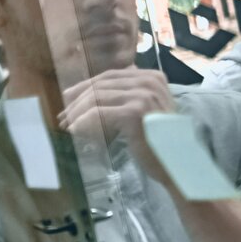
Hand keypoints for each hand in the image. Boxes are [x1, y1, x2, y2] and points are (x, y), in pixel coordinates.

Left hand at [58, 69, 176, 181]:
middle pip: (101, 85)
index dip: (86, 87)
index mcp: (153, 78)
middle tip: (63, 116)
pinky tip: (73, 132)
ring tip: (66, 125)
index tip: (70, 101)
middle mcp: (150, 82)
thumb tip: (94, 87)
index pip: (111, 76)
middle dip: (77, 100)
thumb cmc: (160, 141)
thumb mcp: (146, 110)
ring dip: (76, 113)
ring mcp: (143, 96)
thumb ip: (128, 95)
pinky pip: (98, 114)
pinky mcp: (134, 112)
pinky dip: (82, 122)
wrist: (177, 164)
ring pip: (96, 98)